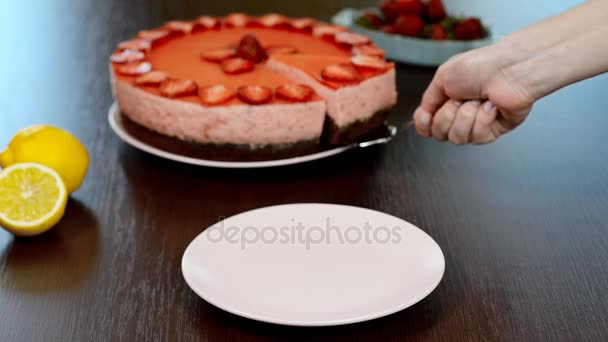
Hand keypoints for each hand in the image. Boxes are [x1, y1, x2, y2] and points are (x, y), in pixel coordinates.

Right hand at [413, 45, 535, 143]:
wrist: (508, 69)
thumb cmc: (480, 66)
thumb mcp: (442, 77)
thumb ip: (428, 100)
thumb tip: (422, 115)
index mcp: (446, 100)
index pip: (427, 125)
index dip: (424, 124)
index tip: (426, 116)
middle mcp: (460, 114)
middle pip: (439, 134)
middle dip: (446, 116)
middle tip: (459, 98)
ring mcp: (476, 124)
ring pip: (457, 138)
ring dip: (465, 116)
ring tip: (478, 100)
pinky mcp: (493, 131)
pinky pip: (477, 136)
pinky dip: (482, 119)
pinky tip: (491, 106)